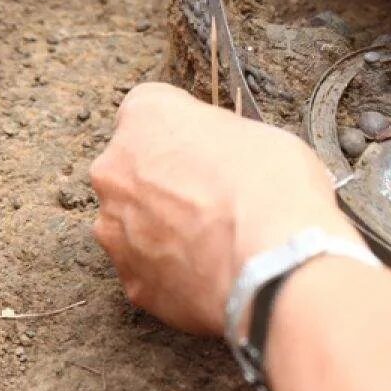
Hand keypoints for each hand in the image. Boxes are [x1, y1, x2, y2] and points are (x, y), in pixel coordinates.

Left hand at [89, 83, 360, 335]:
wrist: (276, 267)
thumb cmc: (275, 191)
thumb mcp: (262, 135)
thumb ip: (220, 140)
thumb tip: (224, 159)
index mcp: (147, 118)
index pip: (153, 109)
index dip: (186, 132)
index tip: (210, 149)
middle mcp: (115, 170)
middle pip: (134, 168)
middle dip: (166, 181)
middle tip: (214, 199)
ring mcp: (116, 231)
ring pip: (135, 222)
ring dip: (165, 228)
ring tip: (215, 242)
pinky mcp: (131, 281)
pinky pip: (148, 269)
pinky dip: (173, 270)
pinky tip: (212, 272)